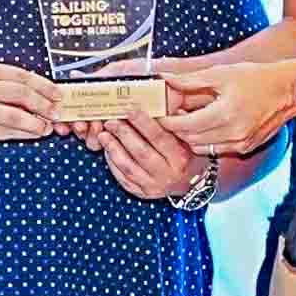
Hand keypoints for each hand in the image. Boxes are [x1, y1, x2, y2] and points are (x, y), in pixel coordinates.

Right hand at [0, 63, 59, 148]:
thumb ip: (10, 84)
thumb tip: (44, 95)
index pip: (23, 77)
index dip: (45, 86)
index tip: (59, 94)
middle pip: (21, 95)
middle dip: (43, 105)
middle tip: (56, 112)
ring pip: (15, 117)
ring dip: (35, 124)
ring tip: (46, 127)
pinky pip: (6, 133)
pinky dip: (23, 134)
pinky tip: (33, 134)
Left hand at [87, 113, 205, 203]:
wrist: (192, 182)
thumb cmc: (189, 155)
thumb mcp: (189, 138)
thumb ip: (176, 123)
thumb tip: (162, 102)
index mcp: (181, 158)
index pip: (160, 138)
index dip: (144, 123)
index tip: (130, 109)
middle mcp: (168, 174)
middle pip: (141, 152)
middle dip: (123, 134)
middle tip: (111, 121)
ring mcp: (154, 186)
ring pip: (129, 167)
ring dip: (114, 149)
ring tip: (103, 135)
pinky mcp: (143, 193)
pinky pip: (124, 179)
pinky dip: (113, 164)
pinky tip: (107, 150)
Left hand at [162, 58, 295, 159]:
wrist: (289, 91)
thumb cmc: (258, 78)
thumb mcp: (221, 74)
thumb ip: (191, 80)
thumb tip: (166, 78)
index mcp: (224, 114)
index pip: (184, 125)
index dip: (167, 121)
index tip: (157, 115)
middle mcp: (232, 134)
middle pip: (190, 139)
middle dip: (175, 130)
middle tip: (166, 117)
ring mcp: (240, 143)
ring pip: (202, 148)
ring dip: (189, 137)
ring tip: (184, 121)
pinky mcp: (246, 147)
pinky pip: (217, 149)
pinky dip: (206, 141)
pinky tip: (205, 126)